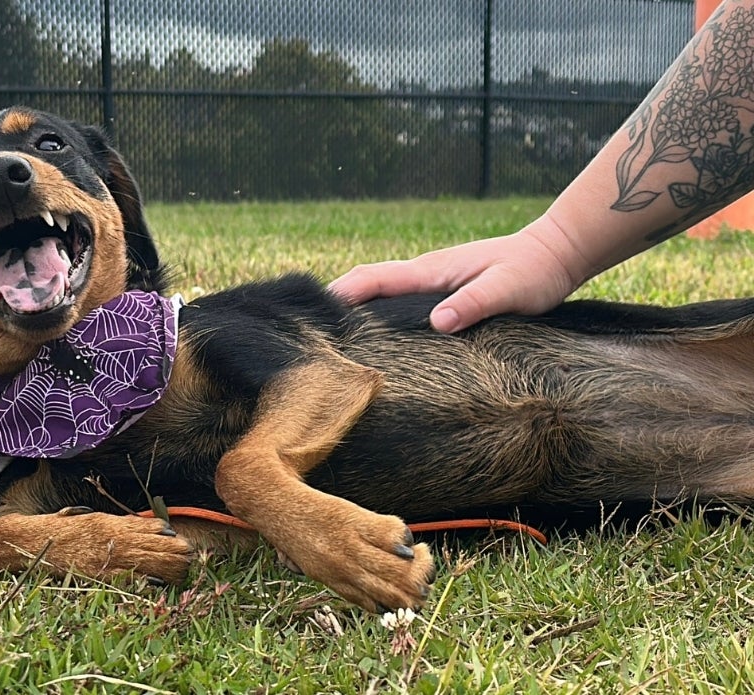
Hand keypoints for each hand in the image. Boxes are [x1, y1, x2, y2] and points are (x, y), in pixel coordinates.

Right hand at [329, 215, 589, 332]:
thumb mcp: (508, 290)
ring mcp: (433, 282)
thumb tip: (437, 321)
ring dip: (357, 310)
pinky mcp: (444, 292)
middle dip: (337, 302)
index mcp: (431, 272)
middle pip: (368, 284)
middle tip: (310, 332)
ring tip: (334, 340)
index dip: (340, 293)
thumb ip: (474, 304)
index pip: (373, 279)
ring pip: (383, 293)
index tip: (312, 312)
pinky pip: (401, 302)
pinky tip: (380, 337)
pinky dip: (381, 314)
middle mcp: (425, 274)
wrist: (558, 252)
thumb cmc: (534, 271)